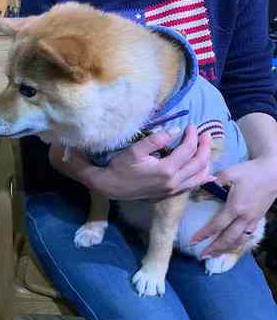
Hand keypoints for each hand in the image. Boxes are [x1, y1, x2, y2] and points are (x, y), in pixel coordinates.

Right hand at [50, 125, 213, 199]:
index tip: (191, 125)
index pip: (188, 149)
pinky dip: (202, 178)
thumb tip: (175, 130)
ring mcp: (173, 190)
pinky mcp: (169, 194)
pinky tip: (207, 175)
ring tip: (206, 149)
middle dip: (205, 146)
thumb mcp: (135, 150)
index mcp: (166, 169)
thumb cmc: (121, 167)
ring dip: (206, 161)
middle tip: (205, 134)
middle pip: (199, 163)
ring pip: (199, 176)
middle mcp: (173, 181)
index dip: (192, 135)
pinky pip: (192, 186)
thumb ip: (156, 140)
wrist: (111, 187)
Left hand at [191, 156, 276, 257]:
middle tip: (201, 256)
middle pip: (228, 239)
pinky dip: (238, 244)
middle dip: (214, 249)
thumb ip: (213, 181)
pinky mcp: (258, 219)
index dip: (204, 235)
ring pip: (239, 241)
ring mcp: (253, 220)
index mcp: (235, 207)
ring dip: (226, 249)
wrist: (273, 173)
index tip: (192, 241)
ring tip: (214, 255)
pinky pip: (247, 236)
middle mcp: (245, 217)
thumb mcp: (229, 173)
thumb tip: (198, 187)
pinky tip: (231, 246)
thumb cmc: (250, 172)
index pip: (216, 226)